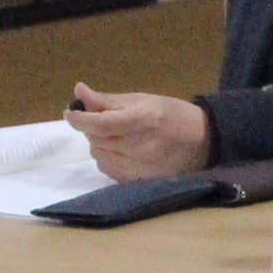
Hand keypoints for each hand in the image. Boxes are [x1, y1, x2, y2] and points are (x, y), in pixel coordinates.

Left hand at [68, 83, 213, 178]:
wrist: (202, 141)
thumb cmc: (171, 114)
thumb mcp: (142, 99)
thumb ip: (108, 100)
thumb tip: (78, 92)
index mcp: (143, 120)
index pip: (101, 124)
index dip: (80, 119)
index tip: (70, 113)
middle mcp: (141, 146)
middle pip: (97, 139)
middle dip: (92, 128)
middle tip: (101, 120)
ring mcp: (141, 167)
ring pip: (100, 155)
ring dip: (99, 144)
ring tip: (114, 135)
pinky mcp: (139, 180)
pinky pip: (108, 169)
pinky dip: (107, 158)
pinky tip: (120, 151)